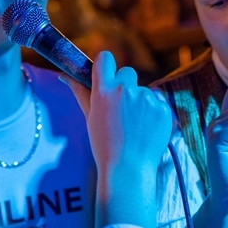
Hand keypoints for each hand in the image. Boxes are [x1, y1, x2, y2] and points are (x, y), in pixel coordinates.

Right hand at [63, 51, 171, 227]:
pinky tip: (145, 130)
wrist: (129, 169)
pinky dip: (153, 113)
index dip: (106, 65)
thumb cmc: (105, 145)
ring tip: (134, 127)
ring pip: (143, 91)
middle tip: (121, 110)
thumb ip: (80, 92)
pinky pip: (157, 102)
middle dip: (125, 85)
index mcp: (104, 91)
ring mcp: (146, 98)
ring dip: (140, 103)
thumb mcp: (89, 117)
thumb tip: (64, 75)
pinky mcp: (162, 108)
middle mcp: (125, 90)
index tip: (106, 74)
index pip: (105, 59)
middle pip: (128, 72)